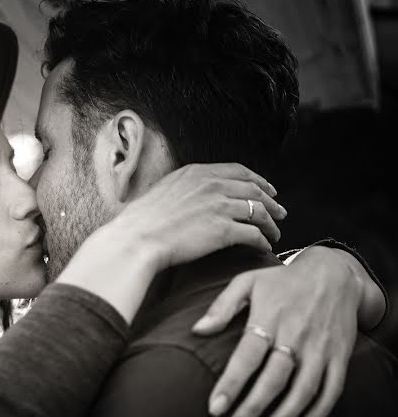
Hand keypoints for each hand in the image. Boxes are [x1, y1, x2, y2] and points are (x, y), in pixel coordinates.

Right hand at [58, 163, 284, 322]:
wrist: (136, 239)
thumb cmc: (141, 221)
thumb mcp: (163, 191)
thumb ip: (184, 189)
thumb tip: (193, 197)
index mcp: (196, 172)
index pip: (237, 170)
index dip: (257, 180)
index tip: (266, 189)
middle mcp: (211, 184)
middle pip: (254, 189)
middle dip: (271, 201)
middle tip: (280, 211)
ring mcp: (219, 205)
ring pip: (259, 211)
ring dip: (271, 223)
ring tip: (275, 232)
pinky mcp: (224, 229)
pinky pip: (254, 233)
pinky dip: (263, 240)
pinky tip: (265, 246)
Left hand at [192, 246, 363, 416]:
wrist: (334, 273)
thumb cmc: (281, 280)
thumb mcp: (248, 282)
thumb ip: (222, 306)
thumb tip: (196, 330)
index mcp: (269, 317)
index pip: (247, 355)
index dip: (231, 383)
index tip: (214, 408)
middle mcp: (296, 335)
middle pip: (274, 379)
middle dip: (252, 409)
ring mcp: (320, 348)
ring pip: (303, 390)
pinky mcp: (339, 356)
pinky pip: (332, 390)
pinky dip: (318, 413)